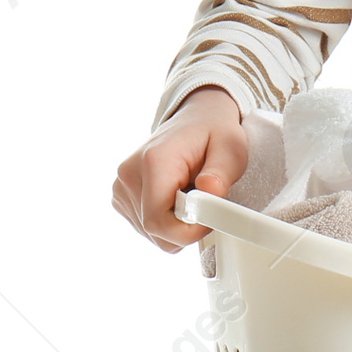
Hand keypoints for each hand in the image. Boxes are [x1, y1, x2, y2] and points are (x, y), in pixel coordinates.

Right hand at [112, 85, 247, 253]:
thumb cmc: (213, 133)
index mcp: (154, 162)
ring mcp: (121, 187)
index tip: (210, 217)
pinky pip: (146, 227)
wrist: (196, 119)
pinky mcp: (121, 197)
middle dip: (185, 227)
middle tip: (206, 202)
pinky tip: (177, 198)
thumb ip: (221, 173)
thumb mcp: (230, 148)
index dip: (188, 230)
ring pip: (151, 233)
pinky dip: (166, 220)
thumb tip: (209, 190)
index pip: (158, 221)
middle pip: (154, 230)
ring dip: (176, 224)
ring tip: (191, 194)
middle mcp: (129, 176)